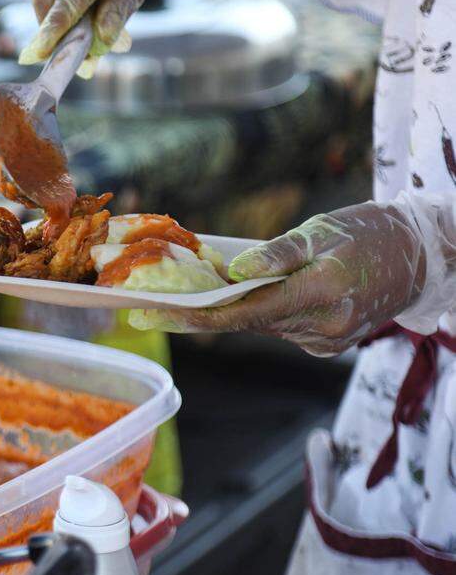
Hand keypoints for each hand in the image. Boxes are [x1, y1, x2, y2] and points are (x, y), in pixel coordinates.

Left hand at [129, 202, 429, 356]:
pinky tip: (248, 296)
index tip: (158, 316)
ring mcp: (328, 341)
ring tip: (191, 296)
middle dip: (203, 314)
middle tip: (154, 306)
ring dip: (232, 311)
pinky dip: (262, 313)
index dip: (198, 318)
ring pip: (263, 326)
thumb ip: (279, 253)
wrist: (420, 257)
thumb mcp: (323, 230)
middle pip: (248, 322)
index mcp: (322, 293)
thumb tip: (234, 272)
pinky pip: (281, 328)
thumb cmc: (370, 233)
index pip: (246, 313)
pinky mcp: (328, 345)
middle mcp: (324, 326)